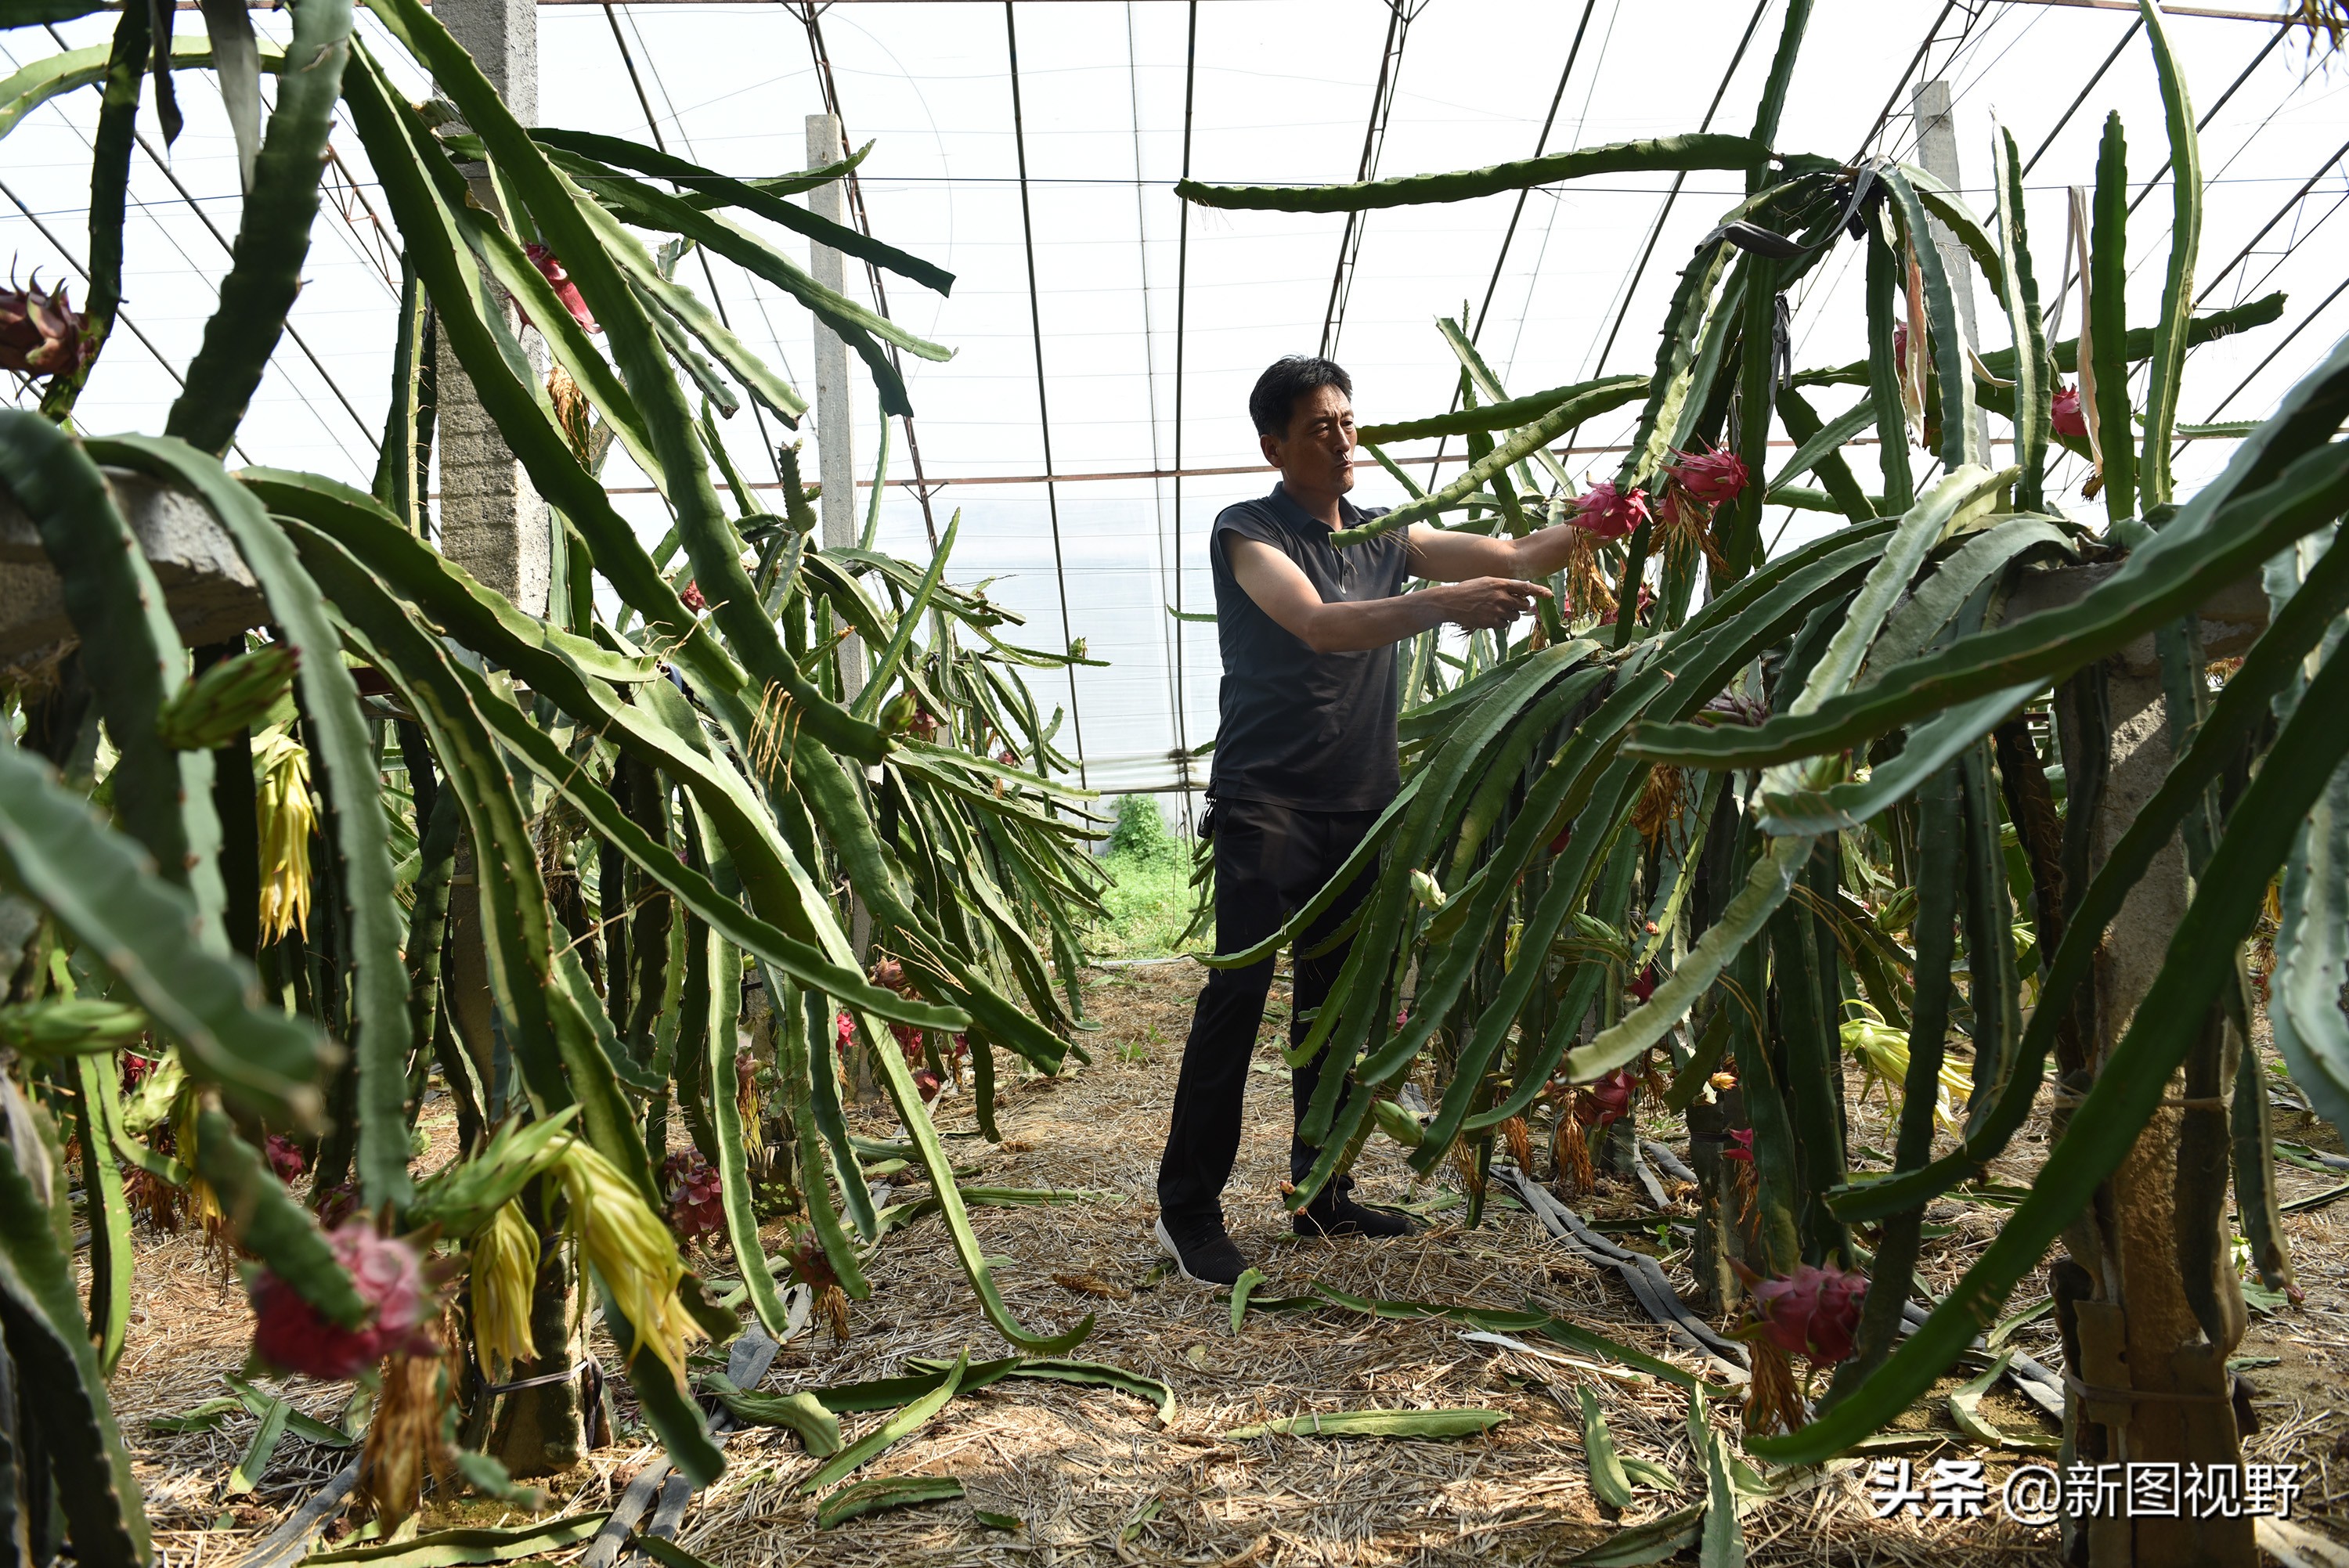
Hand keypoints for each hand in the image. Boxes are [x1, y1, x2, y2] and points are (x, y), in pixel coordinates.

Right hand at [1431, 577, 1551, 631]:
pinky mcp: (1491, 622)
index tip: (1548, 595)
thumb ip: (1503, 586)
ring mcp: (1496, 610)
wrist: (1451, 602)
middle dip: (1521, 607)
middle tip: (1511, 605)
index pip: (1525, 587)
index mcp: (1500, 583)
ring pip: (1515, 617)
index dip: (1539, 591)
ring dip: (1510, 615)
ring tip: (1496, 610)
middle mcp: (1500, 596)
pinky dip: (1500, 623)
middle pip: (1524, 605)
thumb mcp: (1486, 582)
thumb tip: (1520, 594)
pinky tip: (1489, 617)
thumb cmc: (1468, 590)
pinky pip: (1504, 625)